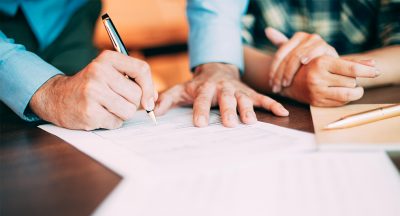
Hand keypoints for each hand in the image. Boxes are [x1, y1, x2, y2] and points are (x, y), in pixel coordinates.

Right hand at [29, 50, 157, 129]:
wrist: (56, 98)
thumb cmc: (89, 86)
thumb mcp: (108, 72)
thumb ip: (133, 79)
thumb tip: (153, 98)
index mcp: (106, 59)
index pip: (141, 69)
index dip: (150, 86)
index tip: (149, 98)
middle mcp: (98, 72)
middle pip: (137, 94)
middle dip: (132, 102)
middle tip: (117, 100)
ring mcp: (93, 93)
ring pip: (129, 110)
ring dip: (122, 114)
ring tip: (107, 108)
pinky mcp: (89, 112)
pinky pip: (117, 123)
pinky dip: (111, 122)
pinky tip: (99, 115)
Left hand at [154, 63, 288, 127]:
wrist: (216, 68)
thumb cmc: (197, 84)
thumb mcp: (180, 89)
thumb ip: (166, 99)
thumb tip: (151, 112)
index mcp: (204, 88)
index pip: (201, 100)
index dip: (200, 111)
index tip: (199, 124)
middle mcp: (222, 88)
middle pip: (225, 99)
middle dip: (228, 111)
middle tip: (230, 124)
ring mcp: (237, 90)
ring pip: (244, 99)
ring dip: (248, 109)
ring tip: (251, 122)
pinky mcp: (249, 92)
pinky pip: (262, 97)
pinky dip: (273, 104)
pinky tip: (283, 113)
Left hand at [265, 28, 338, 92]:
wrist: (332, 67)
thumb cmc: (310, 62)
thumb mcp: (294, 54)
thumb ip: (281, 43)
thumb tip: (267, 30)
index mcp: (297, 38)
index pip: (279, 54)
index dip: (273, 70)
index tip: (270, 84)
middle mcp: (306, 37)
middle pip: (287, 57)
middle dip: (280, 75)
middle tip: (276, 88)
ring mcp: (317, 41)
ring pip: (298, 56)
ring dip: (290, 72)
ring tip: (285, 84)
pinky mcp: (328, 47)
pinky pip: (317, 51)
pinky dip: (309, 56)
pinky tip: (303, 64)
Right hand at [281, 56, 378, 105]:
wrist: (292, 81)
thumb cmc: (314, 67)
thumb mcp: (330, 59)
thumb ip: (352, 62)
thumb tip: (373, 64)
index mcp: (321, 63)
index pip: (351, 69)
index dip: (367, 71)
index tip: (376, 72)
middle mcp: (317, 78)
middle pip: (351, 82)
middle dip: (353, 80)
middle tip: (347, 77)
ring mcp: (317, 91)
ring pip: (348, 94)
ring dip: (353, 91)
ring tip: (350, 86)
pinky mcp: (317, 102)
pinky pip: (341, 102)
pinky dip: (345, 98)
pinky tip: (340, 92)